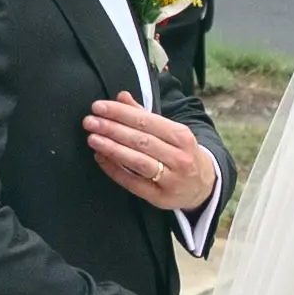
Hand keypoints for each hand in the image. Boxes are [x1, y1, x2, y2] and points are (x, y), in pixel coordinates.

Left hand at [80, 93, 210, 209]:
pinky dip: (115, 170)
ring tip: (93, 139)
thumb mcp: (171, 132)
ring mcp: (171, 179)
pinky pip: (133, 182)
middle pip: (141, 140)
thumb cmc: (181, 153)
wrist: (204, 186)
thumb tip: (121, 96)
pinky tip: (101, 158)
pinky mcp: (160, 197)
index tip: (99, 107)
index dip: (121, 113)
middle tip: (90, 121)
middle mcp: (179, 157)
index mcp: (181, 136)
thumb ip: (144, 115)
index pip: (146, 121)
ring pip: (137, 161)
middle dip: (112, 129)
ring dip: (112, 149)